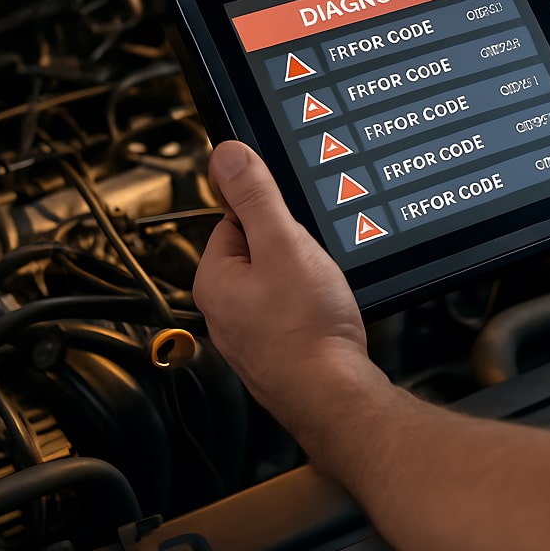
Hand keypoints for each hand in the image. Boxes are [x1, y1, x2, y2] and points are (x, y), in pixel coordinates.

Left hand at [192, 140, 367, 413]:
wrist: (335, 396)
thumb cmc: (307, 330)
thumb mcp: (283, 243)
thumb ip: (255, 196)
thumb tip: (227, 154)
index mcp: (214, 278)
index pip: (235, 217)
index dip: (272, 215)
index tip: (293, 228)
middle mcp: (224, 307)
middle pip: (261, 249)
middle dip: (292, 249)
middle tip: (312, 266)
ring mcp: (250, 331)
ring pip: (280, 280)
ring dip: (304, 277)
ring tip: (320, 293)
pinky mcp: (276, 347)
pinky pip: (292, 308)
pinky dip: (309, 305)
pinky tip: (324, 314)